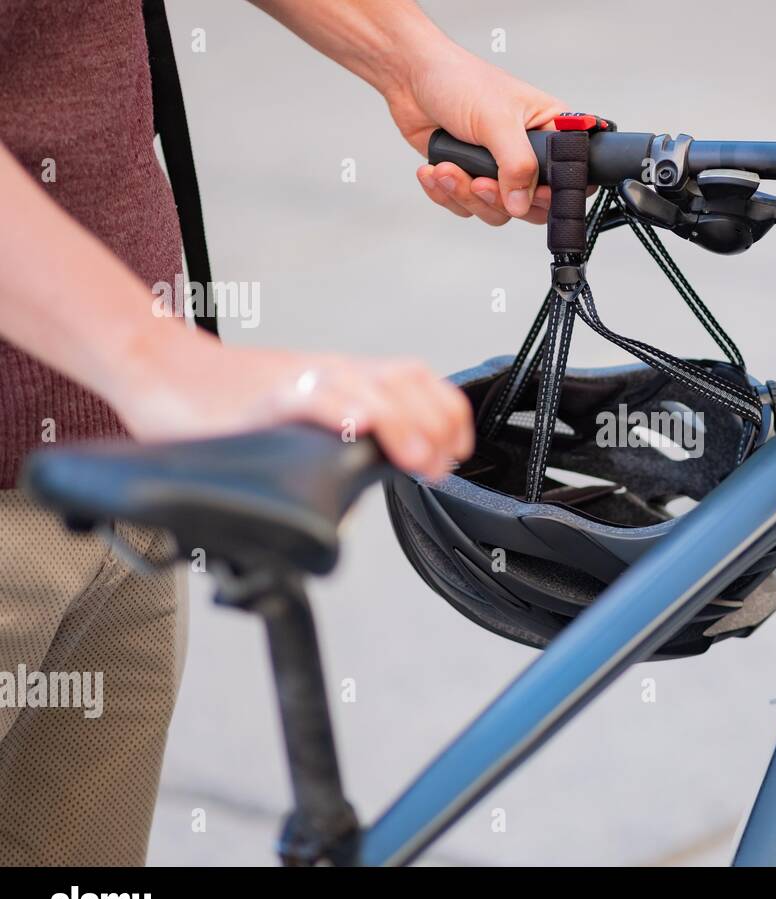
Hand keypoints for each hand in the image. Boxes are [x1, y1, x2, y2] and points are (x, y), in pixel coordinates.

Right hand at [110, 326, 473, 479]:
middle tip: (438, 467)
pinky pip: (311, 397)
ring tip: (418, 459)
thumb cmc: (229, 402)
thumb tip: (366, 488)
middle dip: (436, 427)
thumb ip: (339, 445)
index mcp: (347, 378)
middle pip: (407, 383)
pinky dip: (343, 411)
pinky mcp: (265, 398)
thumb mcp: (302, 418)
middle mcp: (332, 374)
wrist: (163, 373)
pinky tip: (360, 428)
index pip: (419, 381)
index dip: (448, 415)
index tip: (454, 453)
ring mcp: (301, 382)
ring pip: (370, 389)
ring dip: (405, 424)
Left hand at [385, 43, 565, 224]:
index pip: (570, 177)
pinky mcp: (470, 177)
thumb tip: (522, 204)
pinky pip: (466, 207)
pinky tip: (435, 169)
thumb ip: (517, 165)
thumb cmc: (458, 79)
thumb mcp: (496, 120)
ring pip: (496, 210)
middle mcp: (527, 153)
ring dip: (465, 195)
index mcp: (549, 130)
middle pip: (532, 206)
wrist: (410, 76)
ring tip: (446, 168)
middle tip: (479, 182)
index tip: (529, 195)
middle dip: (498, 199)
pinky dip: (446, 193)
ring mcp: (498, 169)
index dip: (553, 195)